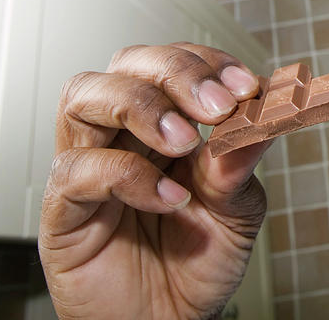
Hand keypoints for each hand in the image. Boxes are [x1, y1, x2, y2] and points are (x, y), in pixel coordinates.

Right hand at [39, 43, 268, 319]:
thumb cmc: (197, 265)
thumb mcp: (237, 212)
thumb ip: (241, 164)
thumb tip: (263, 118)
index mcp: (169, 124)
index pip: (175, 63)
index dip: (208, 63)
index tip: (246, 84)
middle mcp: (125, 135)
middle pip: (128, 65)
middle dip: (176, 71)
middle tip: (216, 104)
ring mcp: (91, 165)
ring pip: (86, 96)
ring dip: (142, 107)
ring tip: (185, 142)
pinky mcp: (65, 207)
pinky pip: (79, 169)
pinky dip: (129, 176)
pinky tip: (168, 199)